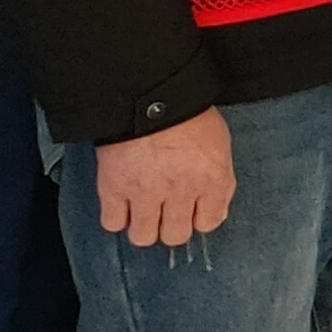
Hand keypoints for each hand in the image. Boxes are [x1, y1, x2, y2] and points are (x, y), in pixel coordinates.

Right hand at [95, 109, 233, 247]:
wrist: (149, 95)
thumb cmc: (189, 114)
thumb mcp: (219, 144)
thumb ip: (218, 180)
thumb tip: (212, 211)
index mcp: (213, 180)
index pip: (209, 223)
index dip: (199, 217)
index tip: (191, 209)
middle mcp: (181, 192)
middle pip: (175, 236)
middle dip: (170, 226)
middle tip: (165, 210)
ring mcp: (145, 193)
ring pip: (143, 237)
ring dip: (143, 226)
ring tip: (143, 210)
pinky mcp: (113, 189)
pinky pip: (112, 223)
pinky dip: (116, 217)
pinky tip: (122, 204)